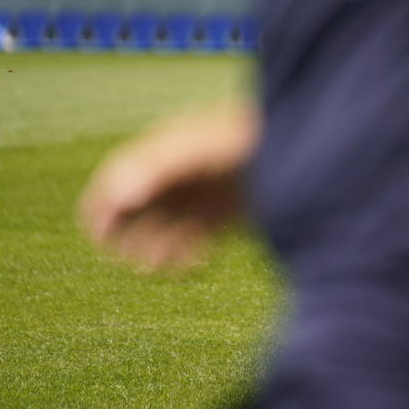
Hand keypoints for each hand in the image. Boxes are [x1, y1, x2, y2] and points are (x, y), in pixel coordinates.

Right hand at [78, 103, 256, 271]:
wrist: (309, 149)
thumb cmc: (248, 142)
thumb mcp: (199, 151)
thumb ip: (156, 169)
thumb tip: (118, 197)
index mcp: (169, 148)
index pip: (120, 175)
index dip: (103, 204)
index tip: (99, 235)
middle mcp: (184, 172)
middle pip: (140, 208)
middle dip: (130, 234)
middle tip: (133, 259)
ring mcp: (207, 193)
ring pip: (167, 227)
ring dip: (156, 249)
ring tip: (157, 266)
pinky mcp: (231, 213)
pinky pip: (199, 238)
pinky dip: (189, 255)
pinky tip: (192, 266)